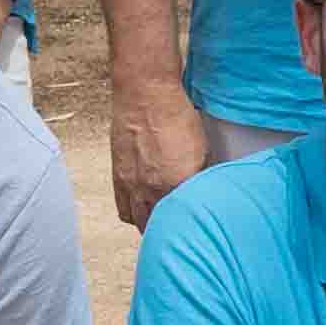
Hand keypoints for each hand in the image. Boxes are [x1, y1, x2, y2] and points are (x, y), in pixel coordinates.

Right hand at [112, 79, 215, 221]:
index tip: (199, 225)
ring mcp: (132, 186)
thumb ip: (203, 176)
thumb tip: (207, 190)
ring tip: (161, 222)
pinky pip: (124, 210)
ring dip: (151, 225)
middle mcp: (152, 190)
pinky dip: (134, 214)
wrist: (145, 95)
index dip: (194, 224)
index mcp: (177, 184)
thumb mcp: (202, 148)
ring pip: (141, 222)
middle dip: (171, 230)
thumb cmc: (174, 115)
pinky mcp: (118, 178)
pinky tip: (142, 208)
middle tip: (181, 228)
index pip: (187, 219)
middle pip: (160, 227)